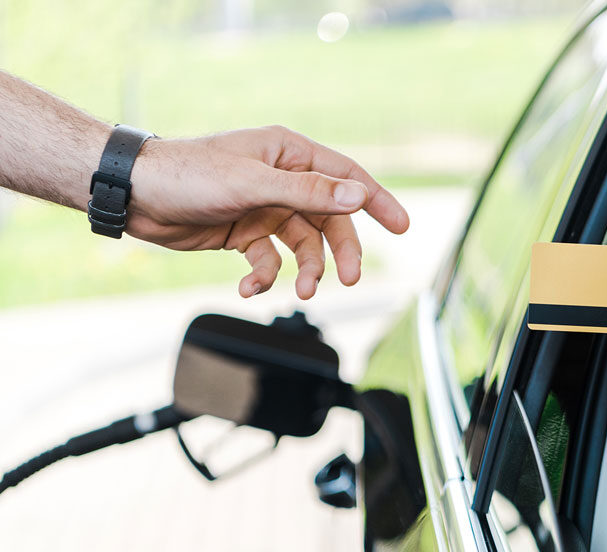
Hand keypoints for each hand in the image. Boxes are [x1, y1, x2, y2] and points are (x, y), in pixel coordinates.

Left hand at [126, 126, 408, 298]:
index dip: (376, 201)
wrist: (134, 195)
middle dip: (341, 250)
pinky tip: (251, 285)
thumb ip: (309, 192)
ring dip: (306, 268)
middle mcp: (281, 179)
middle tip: (350, 278)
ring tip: (304, 290)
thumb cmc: (188, 175)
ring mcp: (264, 207)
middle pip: (328, 218)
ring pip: (302, 244)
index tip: (402, 226)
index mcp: (289, 154)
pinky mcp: (245, 232)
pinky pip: (269, 259)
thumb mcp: (254, 184)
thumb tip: (357, 194)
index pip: (346, 176)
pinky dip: (266, 275)